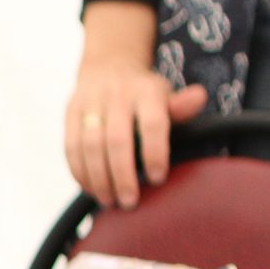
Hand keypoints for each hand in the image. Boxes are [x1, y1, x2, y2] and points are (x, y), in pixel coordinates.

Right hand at [66, 3, 207, 208]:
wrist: (108, 66)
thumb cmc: (144, 94)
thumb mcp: (166, 96)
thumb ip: (180, 107)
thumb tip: (199, 98)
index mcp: (146, 91)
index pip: (152, 124)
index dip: (154, 153)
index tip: (157, 179)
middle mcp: (117, 95)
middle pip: (117, 141)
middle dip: (122, 176)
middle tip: (130, 202)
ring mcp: (90, 103)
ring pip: (90, 147)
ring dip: (98, 179)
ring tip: (109, 200)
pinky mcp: (70, 113)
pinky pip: (71, 147)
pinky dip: (79, 172)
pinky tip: (90, 189)